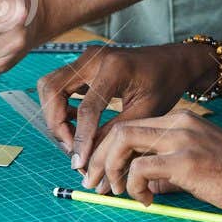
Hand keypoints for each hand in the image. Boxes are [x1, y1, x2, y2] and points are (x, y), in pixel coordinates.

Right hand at [36, 43, 210, 169]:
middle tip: (71, 149)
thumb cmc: (164, 84)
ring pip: (49, 87)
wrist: (172, 62)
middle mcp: (93, 58)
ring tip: (73, 139)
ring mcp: (85, 59)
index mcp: (114, 68)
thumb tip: (93, 162)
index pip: (86, 109)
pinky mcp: (83, 65)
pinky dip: (60, 107)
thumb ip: (116, 133)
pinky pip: (58, 85)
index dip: (80, 140)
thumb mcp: (146, 112)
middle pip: (52, 90)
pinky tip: (77, 125)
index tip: (80, 163)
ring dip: (54, 116)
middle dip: (55, 124)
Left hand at [82, 110, 221, 221]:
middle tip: (90, 182)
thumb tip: (141, 184)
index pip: (129, 124)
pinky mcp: (186, 161)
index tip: (97, 169)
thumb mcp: (197, 167)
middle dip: (97, 156)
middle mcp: (179, 122)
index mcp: (181, 119)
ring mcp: (182, 139)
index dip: (106, 147)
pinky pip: (140, 169)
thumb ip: (167, 171)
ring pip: (124, 141)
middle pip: (120, 129)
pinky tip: (146, 200)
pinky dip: (134, 186)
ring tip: (116, 191)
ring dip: (110, 168)